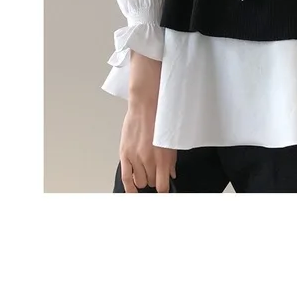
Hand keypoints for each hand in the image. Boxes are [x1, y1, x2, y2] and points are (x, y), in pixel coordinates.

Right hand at [119, 62, 174, 192]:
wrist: (146, 105)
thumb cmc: (159, 119)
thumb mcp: (170, 141)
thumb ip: (171, 161)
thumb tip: (171, 175)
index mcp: (162, 158)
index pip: (162, 187)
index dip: (163, 192)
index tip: (164, 192)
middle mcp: (148, 160)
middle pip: (151, 183)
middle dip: (154, 178)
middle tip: (155, 171)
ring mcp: (135, 158)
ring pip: (140, 182)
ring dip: (143, 178)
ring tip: (145, 170)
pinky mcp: (124, 154)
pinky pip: (125, 177)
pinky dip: (129, 187)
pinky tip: (132, 190)